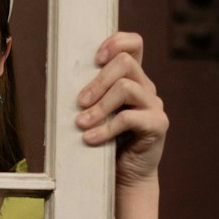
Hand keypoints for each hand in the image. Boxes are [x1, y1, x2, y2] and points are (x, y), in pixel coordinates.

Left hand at [75, 32, 167, 187]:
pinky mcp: (157, 125)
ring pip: (126, 87)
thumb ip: (89, 94)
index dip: (116, 42)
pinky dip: (105, 128)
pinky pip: (129, 118)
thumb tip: (60, 80)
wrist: (125, 176)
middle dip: (97, 81)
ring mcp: (154, 105)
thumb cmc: (105, 142)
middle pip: (125, 63)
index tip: (95, 58)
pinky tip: (90, 138)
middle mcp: (146, 88)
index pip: (134, 44)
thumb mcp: (95, 112)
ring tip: (81, 123)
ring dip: (99, 106)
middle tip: (79, 102)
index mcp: (132, 79)